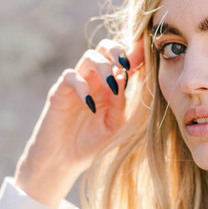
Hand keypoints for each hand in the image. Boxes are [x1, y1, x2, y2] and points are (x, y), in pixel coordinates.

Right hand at [14, 38, 145, 207]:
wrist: (64, 161)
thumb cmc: (92, 143)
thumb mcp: (114, 124)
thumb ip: (121, 103)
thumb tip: (124, 76)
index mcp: (111, 85)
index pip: (123, 60)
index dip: (135, 55)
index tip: (147, 58)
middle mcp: (95, 80)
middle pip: (104, 47)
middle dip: (117, 49)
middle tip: (126, 65)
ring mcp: (77, 84)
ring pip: (89, 56)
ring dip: (103, 66)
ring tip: (111, 87)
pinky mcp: (59, 92)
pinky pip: (70, 77)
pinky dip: (82, 87)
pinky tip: (90, 105)